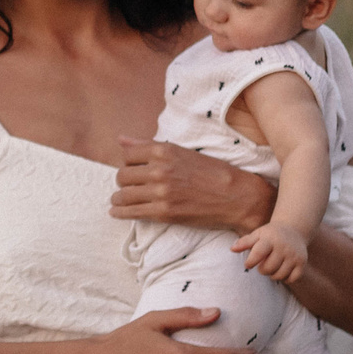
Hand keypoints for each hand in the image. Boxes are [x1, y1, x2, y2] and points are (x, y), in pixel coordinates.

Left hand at [112, 138, 276, 231]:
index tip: (132, 169)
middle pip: (122, 175)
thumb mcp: (181, 152)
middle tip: (128, 186)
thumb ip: (148, 146)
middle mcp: (159, 170)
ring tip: (119, 200)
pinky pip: (131, 212)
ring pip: (123, 195)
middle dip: (123, 181)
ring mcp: (161, 192)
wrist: (235, 196)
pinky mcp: (164, 212)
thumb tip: (120, 140)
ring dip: (118, 198)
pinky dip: (120, 213)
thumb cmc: (211, 172)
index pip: (127, 155)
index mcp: (164, 151)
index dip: (128, 163)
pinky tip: (116, 212)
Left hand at [234, 222, 309, 283]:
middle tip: (262, 266)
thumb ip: (245, 242)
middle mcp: (283, 247)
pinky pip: (292, 278)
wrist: (294, 230)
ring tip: (271, 268)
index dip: (251, 262)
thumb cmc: (271, 235)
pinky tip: (282, 271)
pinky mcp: (302, 262)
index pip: (259, 253)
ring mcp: (294, 255)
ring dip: (273, 275)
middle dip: (262, 270)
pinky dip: (285, 278)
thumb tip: (232, 249)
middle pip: (269, 268)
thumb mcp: (258, 234)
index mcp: (270, 239)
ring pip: (279, 275)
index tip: (248, 265)